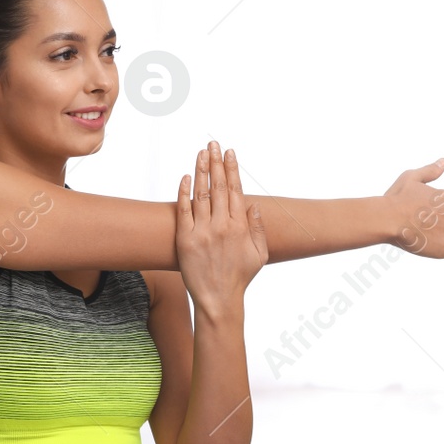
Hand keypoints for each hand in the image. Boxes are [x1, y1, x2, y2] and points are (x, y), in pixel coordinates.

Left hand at [175, 141, 268, 316]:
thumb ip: (258, 228)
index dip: (232, 169)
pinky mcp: (185, 239)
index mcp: (240, 227)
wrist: (218, 299)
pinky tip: (185, 177)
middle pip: (218, 187)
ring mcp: (202, 232)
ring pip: (201, 194)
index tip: (230, 152)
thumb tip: (253, 205)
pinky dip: (184, 192)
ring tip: (201, 153)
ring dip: (201, 171)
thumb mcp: (260, 254)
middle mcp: (221, 226)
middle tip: (214, 144)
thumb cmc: (241, 277)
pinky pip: (183, 210)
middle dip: (216, 162)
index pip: (236, 190)